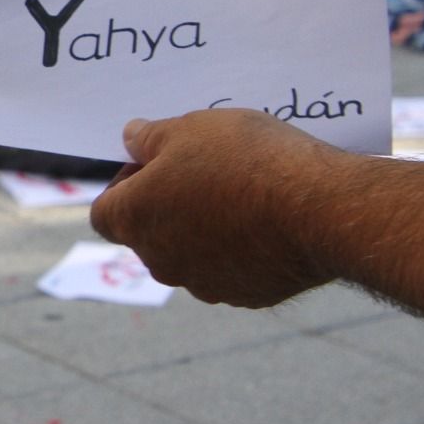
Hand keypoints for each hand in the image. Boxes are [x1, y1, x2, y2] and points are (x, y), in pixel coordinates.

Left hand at [90, 110, 346, 306]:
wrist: (318, 211)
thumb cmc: (246, 162)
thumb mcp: (190, 128)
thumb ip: (150, 137)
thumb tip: (131, 138)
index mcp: (134, 220)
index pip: (105, 212)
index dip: (125, 184)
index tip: (157, 161)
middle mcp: (159, 261)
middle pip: (147, 232)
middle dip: (165, 202)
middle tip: (203, 169)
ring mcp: (201, 284)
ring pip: (188, 252)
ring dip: (202, 226)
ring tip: (241, 191)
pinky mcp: (244, 296)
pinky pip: (229, 268)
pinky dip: (238, 248)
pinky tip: (266, 220)